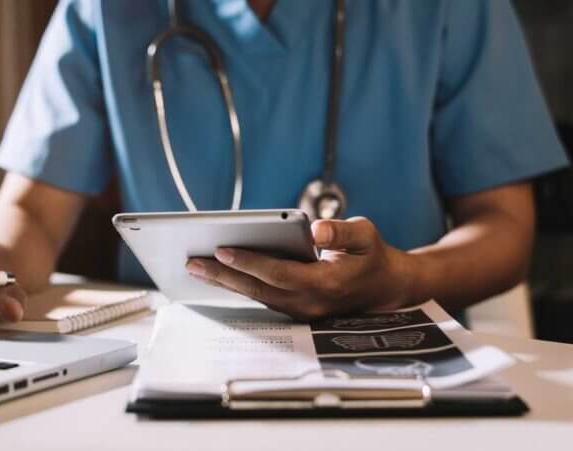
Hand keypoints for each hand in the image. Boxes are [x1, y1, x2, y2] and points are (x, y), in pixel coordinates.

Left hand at [185, 217, 415, 320]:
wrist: (385, 288)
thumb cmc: (372, 256)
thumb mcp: (366, 236)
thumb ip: (341, 233)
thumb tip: (316, 230)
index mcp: (326, 284)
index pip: (279, 273)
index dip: (250, 262)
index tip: (223, 250)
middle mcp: (310, 303)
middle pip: (258, 289)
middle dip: (223, 275)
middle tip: (193, 262)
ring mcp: (301, 310)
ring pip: (256, 296)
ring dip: (226, 282)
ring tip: (197, 266)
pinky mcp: (295, 309)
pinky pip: (262, 297)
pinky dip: (239, 285)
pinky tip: (219, 273)